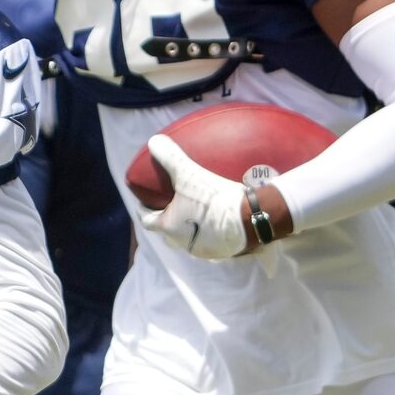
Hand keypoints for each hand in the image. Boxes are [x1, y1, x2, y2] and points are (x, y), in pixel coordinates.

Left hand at [140, 134, 249, 259]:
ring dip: (188, 229)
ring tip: (194, 213)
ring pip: (188, 240)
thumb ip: (170, 157)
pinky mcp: (222, 252)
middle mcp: (183, 242)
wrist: (250, 218)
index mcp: (169, 226)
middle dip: (166, 221)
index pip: (147, 221)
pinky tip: (215, 222)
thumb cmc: (214, 198)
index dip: (143, 210)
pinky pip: (209, 242)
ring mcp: (203, 250)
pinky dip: (207, 233)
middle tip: (171, 207)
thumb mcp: (190, 173)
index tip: (145, 203)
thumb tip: (154, 141)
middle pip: (167, 234)